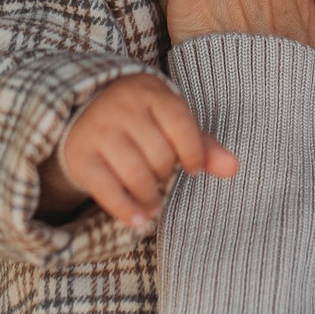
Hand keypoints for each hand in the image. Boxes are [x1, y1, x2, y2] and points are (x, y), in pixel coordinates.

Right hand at [44, 72, 238, 231]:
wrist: (81, 109)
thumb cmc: (139, 119)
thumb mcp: (169, 121)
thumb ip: (202, 144)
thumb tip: (234, 168)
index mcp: (150, 93)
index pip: (182, 127)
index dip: (194, 155)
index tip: (192, 168)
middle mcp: (122, 108)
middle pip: (159, 154)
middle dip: (166, 174)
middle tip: (162, 177)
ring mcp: (99, 132)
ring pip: (134, 173)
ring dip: (150, 197)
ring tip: (154, 204)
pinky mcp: (81, 157)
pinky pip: (107, 190)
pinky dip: (126, 210)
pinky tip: (139, 220)